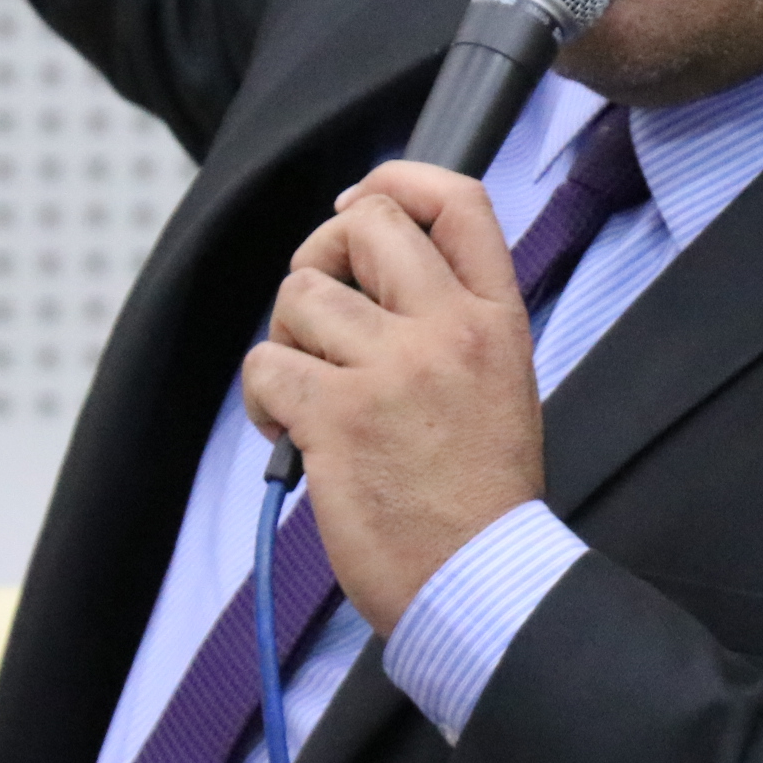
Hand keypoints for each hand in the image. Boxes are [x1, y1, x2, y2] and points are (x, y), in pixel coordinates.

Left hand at [243, 164, 546, 635]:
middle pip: (365, 224)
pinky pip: (267, 364)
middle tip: (320, 309)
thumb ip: (450, 319)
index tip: (358, 205)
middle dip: (322, 254)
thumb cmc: (479, 495)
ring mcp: (392, 370)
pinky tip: (287, 427)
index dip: (396, 180)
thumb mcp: (500, 382)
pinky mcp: (338, 417)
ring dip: (289, 338)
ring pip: (301, 295)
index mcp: (496, 319)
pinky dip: (263, 395)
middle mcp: (448, 330)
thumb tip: (371, 269)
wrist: (479, 582)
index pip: (458, 200)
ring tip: (309, 388)